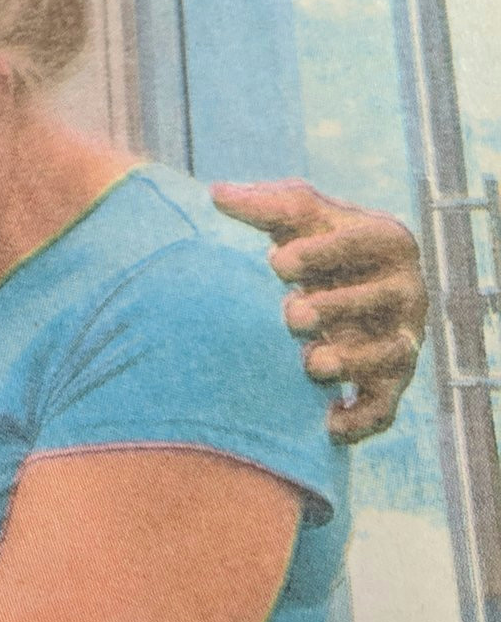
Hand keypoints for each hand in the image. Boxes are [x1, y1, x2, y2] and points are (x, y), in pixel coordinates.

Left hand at [211, 178, 429, 443]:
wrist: (329, 294)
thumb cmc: (311, 249)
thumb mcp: (295, 221)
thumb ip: (265, 207)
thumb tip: (217, 195)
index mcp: (386, 242)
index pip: (364, 242)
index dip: (323, 252)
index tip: (274, 262)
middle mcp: (404, 292)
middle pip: (382, 300)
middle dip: (338, 307)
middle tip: (291, 315)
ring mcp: (401, 339)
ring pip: (391, 355)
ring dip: (354, 362)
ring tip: (312, 366)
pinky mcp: (388, 384)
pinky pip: (384, 408)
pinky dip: (362, 420)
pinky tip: (327, 426)